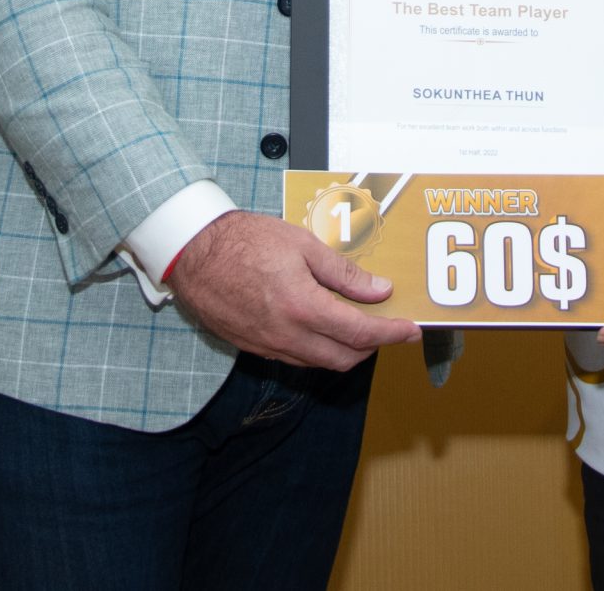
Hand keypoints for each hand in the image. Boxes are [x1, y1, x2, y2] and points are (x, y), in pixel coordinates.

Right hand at [168, 211, 424, 369]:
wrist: (193, 252)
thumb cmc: (244, 240)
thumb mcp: (303, 244)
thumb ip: (344, 272)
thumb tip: (379, 290)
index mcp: (303, 307)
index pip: (361, 333)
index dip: (391, 334)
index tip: (410, 331)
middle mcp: (288, 335)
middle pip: (345, 358)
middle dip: (372, 347)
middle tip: (385, 326)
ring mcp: (269, 346)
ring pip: (320, 364)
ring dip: (344, 350)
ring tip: (354, 324)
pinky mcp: (254, 348)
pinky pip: (296, 359)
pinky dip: (317, 350)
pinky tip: (319, 326)